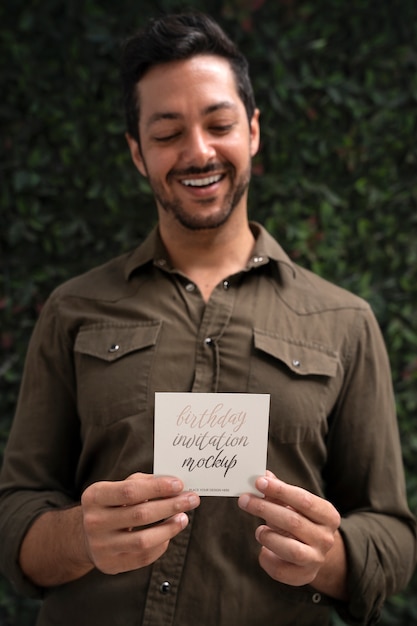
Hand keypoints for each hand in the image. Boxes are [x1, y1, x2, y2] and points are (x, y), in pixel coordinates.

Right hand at [81, 472, 199, 574]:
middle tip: (192, 499)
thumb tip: (174, 486)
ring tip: (184, 517)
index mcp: (94, 497)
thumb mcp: (118, 487)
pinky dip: (161, 544)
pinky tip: (169, 533)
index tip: (179, 485)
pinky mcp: (111, 565)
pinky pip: (143, 557)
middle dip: (171, 505)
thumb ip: (143, 483)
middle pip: (140, 514)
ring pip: (143, 540)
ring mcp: (101, 547)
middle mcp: (94, 522)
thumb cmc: (111, 504)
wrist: (86, 535)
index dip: (157, 487)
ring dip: (169, 528)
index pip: (130, 491)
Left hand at [238, 471, 340, 588]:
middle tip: (244, 500)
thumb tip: (262, 475)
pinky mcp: (303, 576)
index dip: (280, 490)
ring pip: (291, 550)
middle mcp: (326, 538)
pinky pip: (281, 571)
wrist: (315, 551)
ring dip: (269, 537)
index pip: (304, 499)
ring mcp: (316, 559)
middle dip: (265, 509)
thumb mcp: (295, 504)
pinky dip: (267, 559)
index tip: (259, 482)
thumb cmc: (301, 520)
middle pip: (294, 522)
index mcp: (328, 515)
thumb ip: (279, 491)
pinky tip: (263, 550)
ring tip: (259, 530)